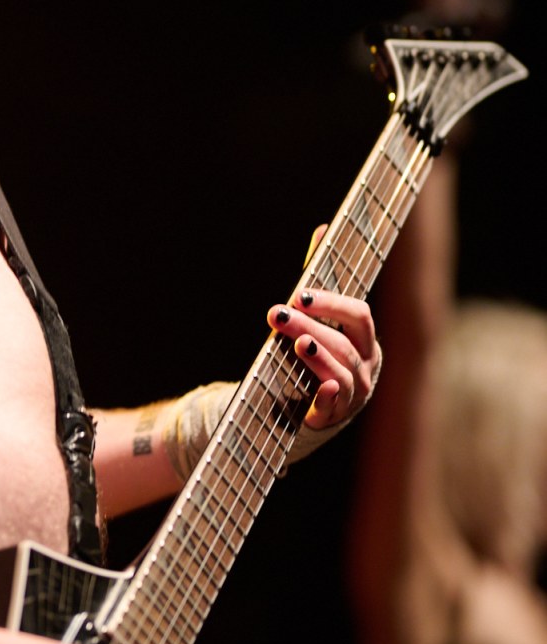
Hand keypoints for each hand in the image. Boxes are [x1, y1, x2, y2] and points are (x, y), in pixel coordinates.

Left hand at [267, 242, 381, 439]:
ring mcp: (354, 393)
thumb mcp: (320, 316)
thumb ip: (320, 278)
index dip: (331, 303)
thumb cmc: (318, 352)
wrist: (311, 405)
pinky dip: (329, 397)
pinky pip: (336, 406)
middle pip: (346, 342)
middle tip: (278, 314)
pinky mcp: (334, 415)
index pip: (359, 315)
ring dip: (318, 355)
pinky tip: (320, 387)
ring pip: (342, 372)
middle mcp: (366, 366)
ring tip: (297, 342)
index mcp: (365, 339)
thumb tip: (323, 228)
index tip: (299, 293)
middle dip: (312, 325)